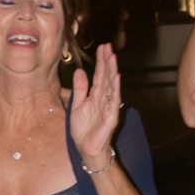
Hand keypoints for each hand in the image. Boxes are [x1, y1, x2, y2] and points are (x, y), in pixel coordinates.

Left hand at [68, 42, 121, 169]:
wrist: (86, 149)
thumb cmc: (83, 129)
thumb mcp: (77, 105)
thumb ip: (80, 89)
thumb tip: (80, 71)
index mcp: (95, 96)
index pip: (99, 75)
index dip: (100, 61)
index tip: (102, 47)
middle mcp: (104, 99)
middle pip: (106, 77)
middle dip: (107, 61)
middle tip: (109, 46)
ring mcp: (108, 107)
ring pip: (111, 85)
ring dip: (112, 71)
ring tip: (113, 57)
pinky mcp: (110, 117)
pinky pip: (113, 101)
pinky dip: (115, 89)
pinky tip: (117, 77)